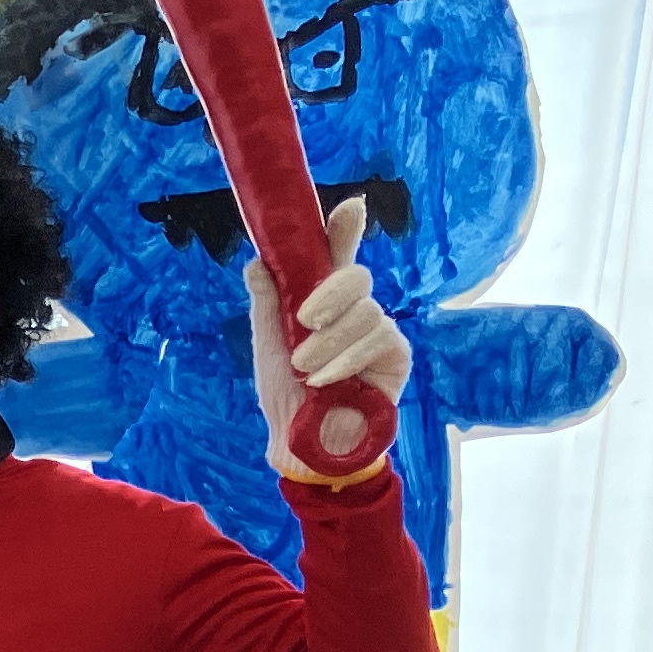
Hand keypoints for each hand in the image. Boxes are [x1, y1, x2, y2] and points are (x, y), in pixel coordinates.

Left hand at [250, 192, 411, 480]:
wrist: (302, 442)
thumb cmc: (286, 394)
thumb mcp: (267, 345)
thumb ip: (267, 303)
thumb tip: (256, 262)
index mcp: (324, 301)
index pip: (337, 257)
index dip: (345, 230)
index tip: (350, 208)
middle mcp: (356, 310)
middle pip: (357, 277)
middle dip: (330, 294)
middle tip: (304, 321)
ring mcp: (379, 330)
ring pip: (365, 311)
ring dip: (328, 342)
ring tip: (304, 369)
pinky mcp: (396, 354)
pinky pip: (378, 339)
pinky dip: (345, 359)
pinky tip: (326, 380)